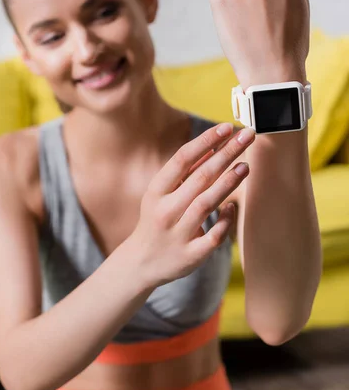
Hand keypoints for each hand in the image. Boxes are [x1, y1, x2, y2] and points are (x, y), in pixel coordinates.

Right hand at [130, 123, 254, 288]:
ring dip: (228, 183)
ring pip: (206, 204)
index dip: (206, 141)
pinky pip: (213, 236)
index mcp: (156, 191)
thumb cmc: (156, 220)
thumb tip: (213, 144)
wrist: (141, 262)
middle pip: (199, 177)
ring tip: (245, 165)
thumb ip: (185, 172)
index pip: (182, 159)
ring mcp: (177, 234)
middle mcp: (165, 211)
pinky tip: (233, 206)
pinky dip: (224, 220)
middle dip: (225, 154)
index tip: (227, 127)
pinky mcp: (190, 256)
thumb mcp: (161, 194)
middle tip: (247, 136)